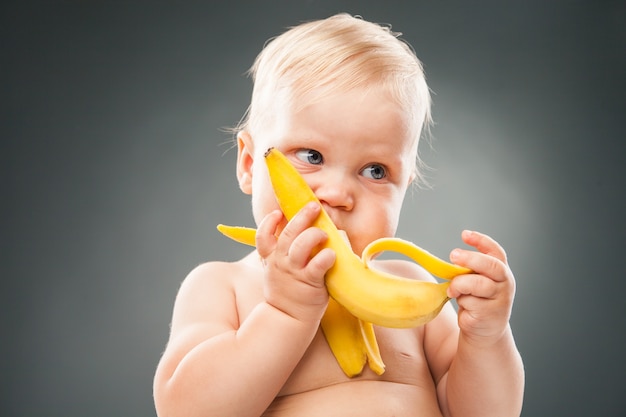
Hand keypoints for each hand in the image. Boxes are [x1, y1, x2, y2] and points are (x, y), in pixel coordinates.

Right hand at [256, 202, 335, 322]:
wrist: (287, 319)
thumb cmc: (288, 292)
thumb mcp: (278, 271)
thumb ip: (284, 254)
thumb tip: (302, 233)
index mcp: (271, 258)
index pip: (263, 236)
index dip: (268, 222)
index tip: (277, 213)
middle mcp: (281, 262)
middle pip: (287, 233)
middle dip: (301, 216)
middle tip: (314, 206)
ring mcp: (294, 272)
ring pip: (301, 245)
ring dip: (314, 234)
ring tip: (324, 235)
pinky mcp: (310, 282)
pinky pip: (317, 265)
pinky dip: (326, 256)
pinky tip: (332, 254)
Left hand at [446, 230, 515, 344]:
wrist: (485, 331)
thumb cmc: (477, 300)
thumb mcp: (476, 282)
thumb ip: (471, 271)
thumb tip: (455, 260)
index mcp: (501, 271)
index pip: (496, 252)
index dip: (481, 241)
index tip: (464, 234)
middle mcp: (505, 283)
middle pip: (490, 265)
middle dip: (470, 258)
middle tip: (452, 255)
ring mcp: (500, 299)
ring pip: (478, 284)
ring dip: (460, 285)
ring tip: (453, 290)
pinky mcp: (490, 314)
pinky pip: (470, 302)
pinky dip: (462, 301)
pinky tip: (464, 306)